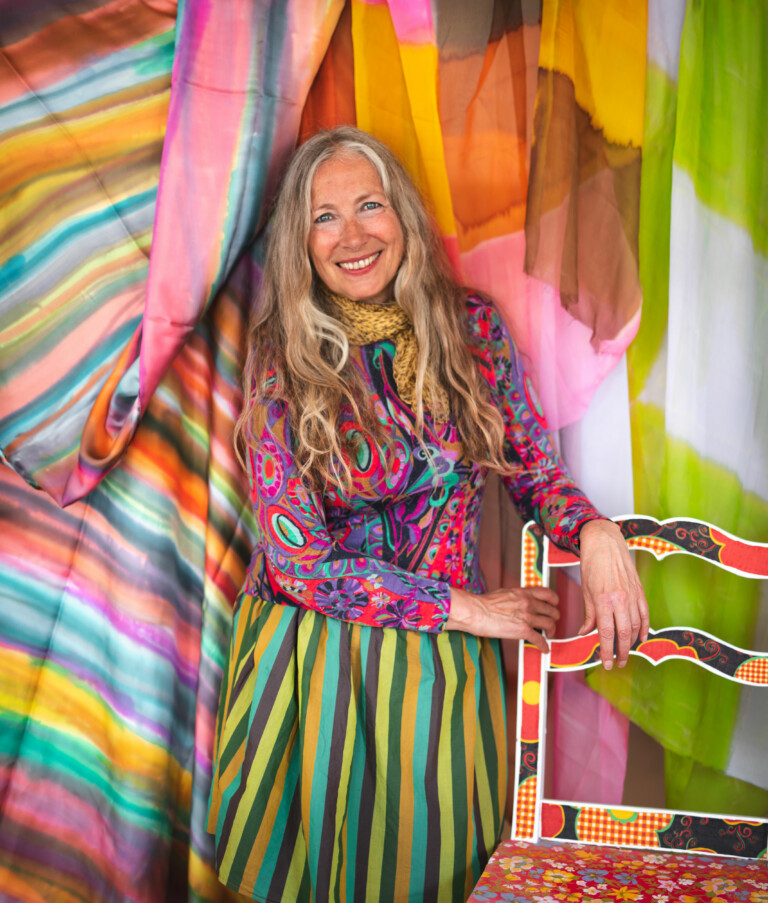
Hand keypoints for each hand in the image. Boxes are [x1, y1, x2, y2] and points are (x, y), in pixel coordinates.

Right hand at [445, 585, 559, 651]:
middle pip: (552, 610)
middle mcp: (528, 603)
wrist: (475, 611)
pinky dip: (544, 645)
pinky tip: (544, 648)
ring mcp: (527, 617)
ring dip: (551, 631)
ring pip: (549, 624)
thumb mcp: (504, 593)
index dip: (554, 601)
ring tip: (549, 634)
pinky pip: (540, 639)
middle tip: (551, 622)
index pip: (548, 593)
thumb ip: (516, 597)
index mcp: (523, 593)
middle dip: (554, 618)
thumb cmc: (484, 603)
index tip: (554, 605)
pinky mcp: (523, 630)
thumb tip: (520, 602)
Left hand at [578, 519, 648, 669]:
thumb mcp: (586, 591)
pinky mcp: (640, 590)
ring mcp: (632, 595)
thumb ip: (589, 615)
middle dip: (621, 652)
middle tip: (618, 664)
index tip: (606, 664)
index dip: (607, 651)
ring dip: (631, 642)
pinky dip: (644, 628)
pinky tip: (641, 638)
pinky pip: (645, 614)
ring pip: (635, 626)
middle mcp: (620, 600)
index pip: (606, 634)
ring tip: (626, 653)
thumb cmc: (591, 565)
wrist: (605, 542)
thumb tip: (585, 633)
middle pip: (623, 634)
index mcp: (603, 600)